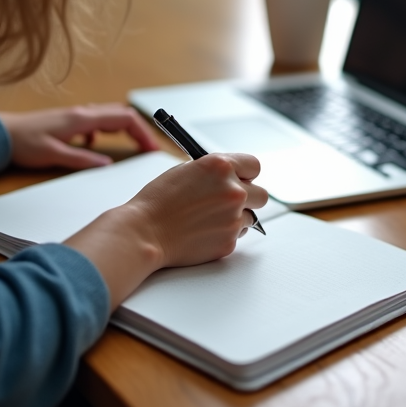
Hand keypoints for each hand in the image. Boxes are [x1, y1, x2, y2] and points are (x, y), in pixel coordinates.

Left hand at [0, 104, 159, 169]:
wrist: (3, 133)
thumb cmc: (25, 142)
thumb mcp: (54, 155)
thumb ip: (83, 159)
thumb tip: (108, 164)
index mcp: (84, 119)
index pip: (125, 119)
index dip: (142, 132)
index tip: (151, 147)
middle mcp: (84, 113)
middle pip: (122, 115)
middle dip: (139, 130)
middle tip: (149, 148)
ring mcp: (78, 116)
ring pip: (111, 116)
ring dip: (126, 129)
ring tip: (134, 145)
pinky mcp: (72, 121)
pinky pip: (98, 121)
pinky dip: (107, 130)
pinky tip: (97, 144)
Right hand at [65, 153, 267, 307]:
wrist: (144, 232)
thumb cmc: (158, 201)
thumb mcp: (186, 170)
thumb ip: (214, 172)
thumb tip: (230, 177)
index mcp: (221, 166)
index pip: (254, 166)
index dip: (247, 173)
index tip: (243, 178)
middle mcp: (233, 190)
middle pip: (261, 194)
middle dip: (248, 197)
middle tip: (230, 201)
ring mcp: (234, 217)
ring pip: (251, 217)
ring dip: (237, 217)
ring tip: (209, 218)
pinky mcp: (229, 241)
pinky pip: (237, 235)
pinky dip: (225, 234)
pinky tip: (203, 231)